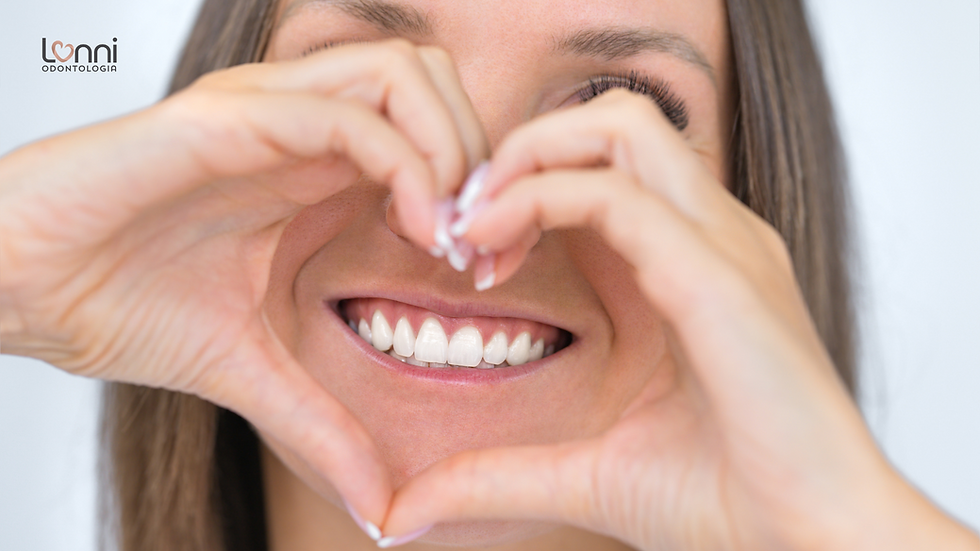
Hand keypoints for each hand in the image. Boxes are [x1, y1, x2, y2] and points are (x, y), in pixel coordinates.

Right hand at [0, 39, 487, 526]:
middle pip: (435, 79)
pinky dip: (404, 161)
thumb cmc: (121, 302)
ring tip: (448, 234)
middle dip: (481, 151)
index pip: (433, 128)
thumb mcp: (253, 369)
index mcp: (316, 166)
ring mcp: (269, 111)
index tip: (487, 266)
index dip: (480, 187)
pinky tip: (415, 228)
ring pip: (405, 72)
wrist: (22, 288)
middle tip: (482, 241)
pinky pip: (345, 111)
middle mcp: (303, 124)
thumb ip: (323, 422)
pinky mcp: (228, 119)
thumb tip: (381, 506)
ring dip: (452, 147)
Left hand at [380, 90, 979, 549]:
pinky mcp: (720, 277)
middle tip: (467, 221)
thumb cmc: (724, 499)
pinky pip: (618, 197)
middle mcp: (713, 236)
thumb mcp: (587, 470)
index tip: (470, 251)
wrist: (812, 542)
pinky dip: (542, 201)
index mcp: (691, 262)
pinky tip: (494, 251)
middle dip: (526, 149)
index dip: (526, 187)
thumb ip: (499, 473)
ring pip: (621, 128)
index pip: (606, 169)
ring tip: (477, 228)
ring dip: (531, 159)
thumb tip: (409, 511)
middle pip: (614, 121)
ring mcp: (724, 246)